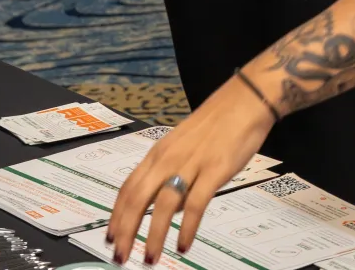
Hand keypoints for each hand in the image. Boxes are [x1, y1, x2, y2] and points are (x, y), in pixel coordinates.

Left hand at [107, 75, 274, 263]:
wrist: (245, 100)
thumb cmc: (216, 123)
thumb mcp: (183, 146)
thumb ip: (172, 175)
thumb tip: (168, 209)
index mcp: (158, 153)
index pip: (128, 188)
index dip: (116, 216)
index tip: (110, 238)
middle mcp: (169, 159)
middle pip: (137, 199)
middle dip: (125, 231)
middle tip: (119, 256)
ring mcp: (191, 164)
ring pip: (163, 205)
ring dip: (153, 236)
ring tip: (149, 259)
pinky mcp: (215, 170)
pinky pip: (196, 204)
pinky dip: (186, 228)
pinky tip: (183, 245)